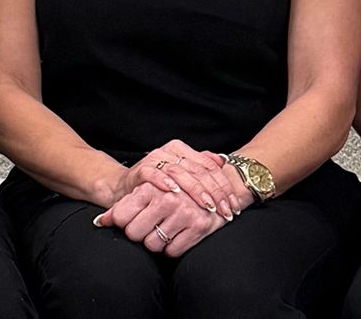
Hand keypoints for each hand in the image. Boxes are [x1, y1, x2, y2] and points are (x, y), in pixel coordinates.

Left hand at [99, 181, 224, 256]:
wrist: (213, 186)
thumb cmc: (173, 190)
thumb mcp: (145, 190)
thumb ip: (121, 207)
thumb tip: (100, 222)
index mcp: (150, 187)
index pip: (120, 216)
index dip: (124, 223)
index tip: (131, 220)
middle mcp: (167, 199)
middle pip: (134, 233)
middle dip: (139, 234)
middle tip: (149, 227)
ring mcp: (184, 212)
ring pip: (152, 245)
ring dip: (156, 242)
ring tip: (165, 229)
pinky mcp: (200, 226)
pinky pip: (172, 251)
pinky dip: (172, 248)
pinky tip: (177, 235)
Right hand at [111, 140, 237, 218]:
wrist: (127, 187)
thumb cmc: (158, 184)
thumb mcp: (182, 174)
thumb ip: (200, 166)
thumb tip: (223, 162)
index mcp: (182, 150)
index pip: (209, 166)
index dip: (224, 186)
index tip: (233, 205)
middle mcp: (170, 151)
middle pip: (199, 170)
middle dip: (215, 192)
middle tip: (225, 211)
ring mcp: (155, 159)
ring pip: (181, 173)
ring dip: (196, 191)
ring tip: (208, 206)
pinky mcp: (142, 170)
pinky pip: (155, 175)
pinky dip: (166, 183)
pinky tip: (176, 194)